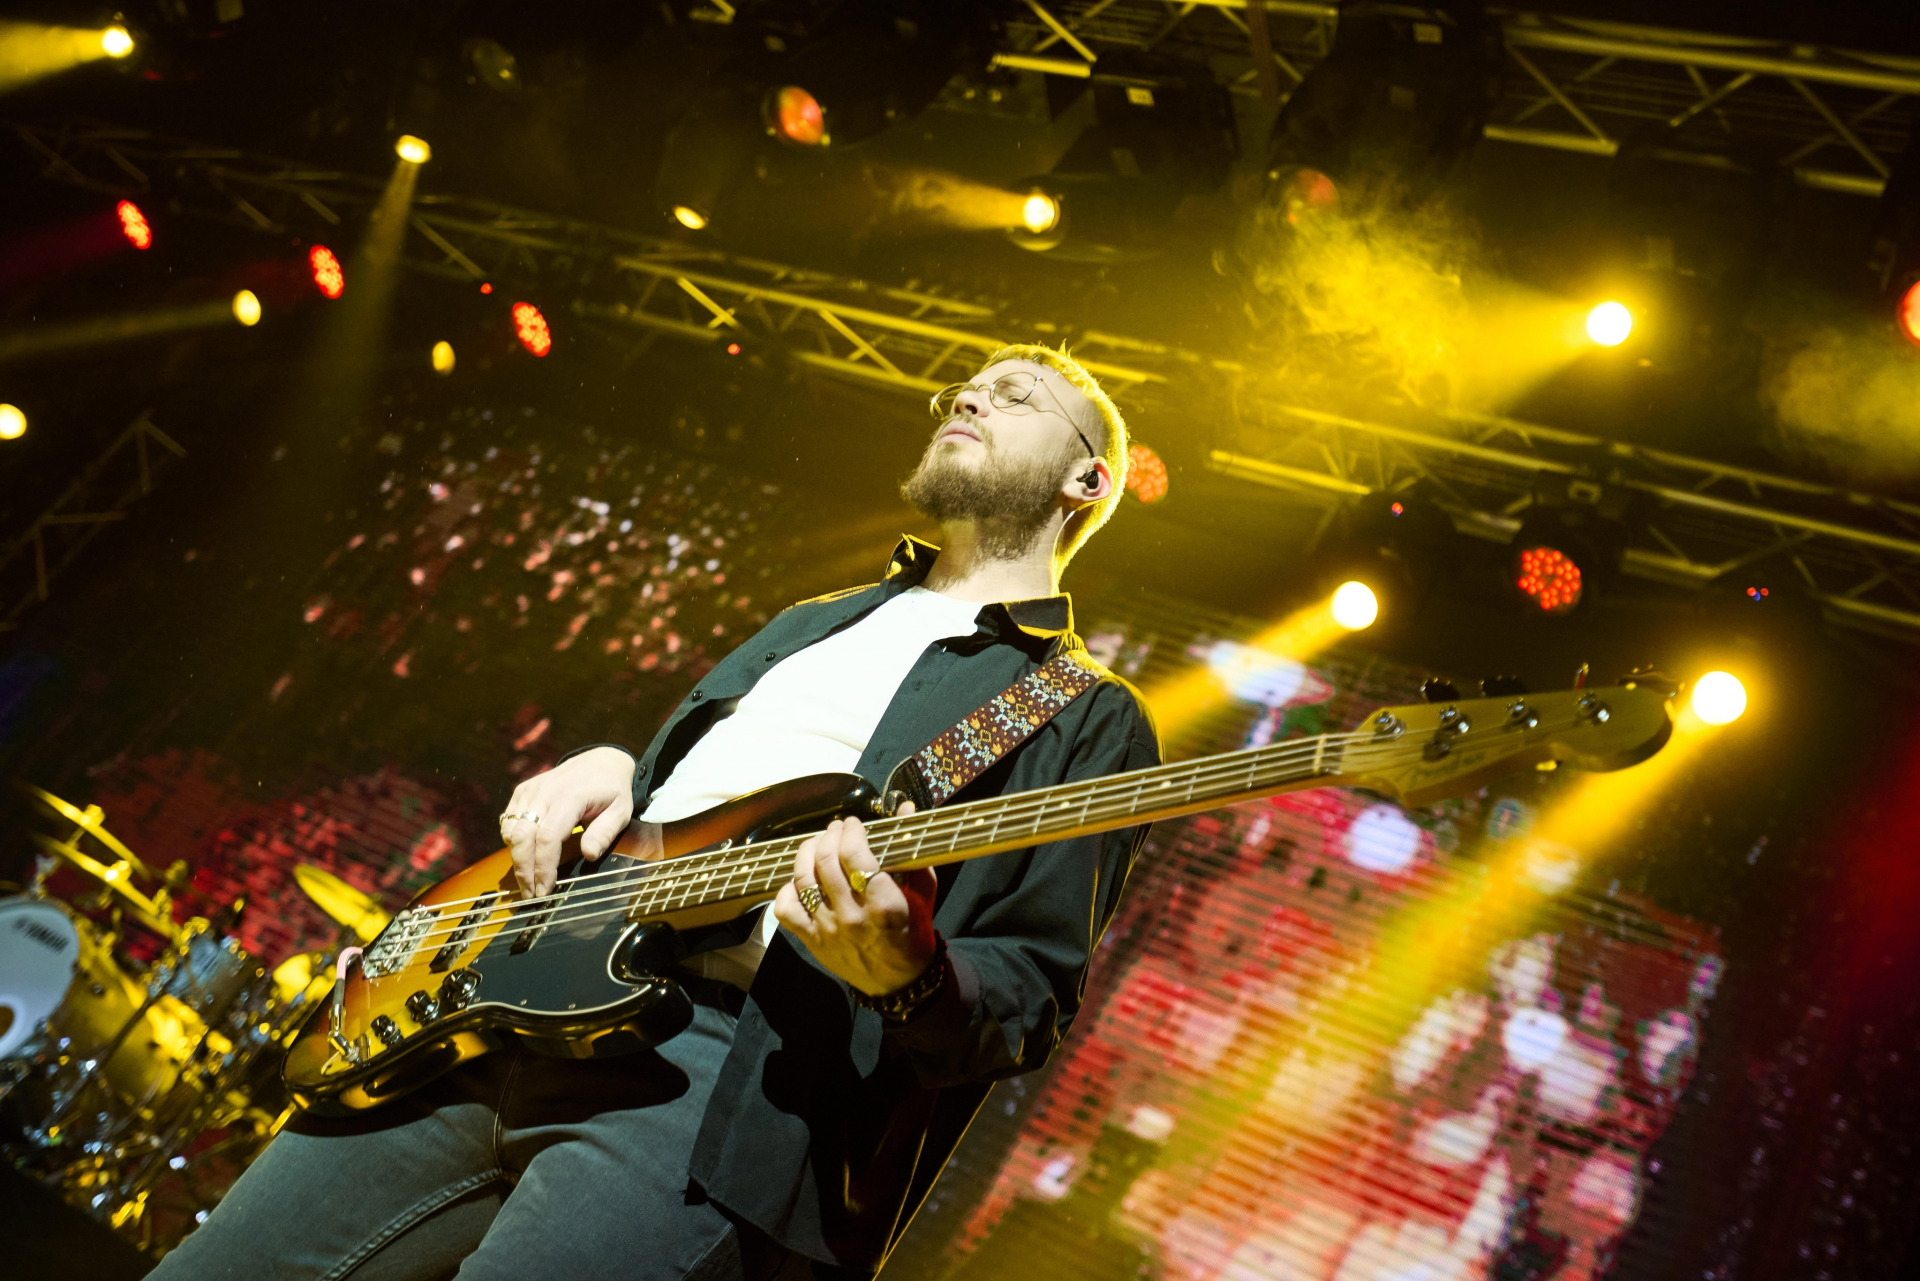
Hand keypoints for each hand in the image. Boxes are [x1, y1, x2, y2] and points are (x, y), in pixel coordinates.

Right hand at [500, 746, 636, 896]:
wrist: (600, 762)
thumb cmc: (612, 791)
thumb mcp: (620, 812)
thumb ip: (605, 833)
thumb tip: (589, 855)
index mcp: (571, 797)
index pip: (548, 837)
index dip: (542, 867)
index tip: (544, 890)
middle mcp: (545, 792)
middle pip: (522, 836)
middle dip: (523, 870)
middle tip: (531, 895)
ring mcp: (530, 789)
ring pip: (510, 830)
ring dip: (516, 859)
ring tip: (529, 880)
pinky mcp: (522, 790)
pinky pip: (508, 821)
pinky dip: (512, 842)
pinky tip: (526, 855)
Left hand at [771, 810, 937, 996]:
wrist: (899, 983)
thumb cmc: (914, 932)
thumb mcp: (924, 891)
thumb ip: (912, 850)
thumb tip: (906, 808)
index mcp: (884, 903)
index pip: (855, 854)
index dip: (850, 831)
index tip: (853, 824)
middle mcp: (853, 916)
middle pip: (826, 860)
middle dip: (829, 835)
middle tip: (836, 829)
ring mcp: (829, 929)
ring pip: (803, 879)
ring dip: (807, 853)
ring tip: (817, 845)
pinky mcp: (813, 941)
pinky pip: (786, 909)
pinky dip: (787, 889)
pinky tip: (801, 880)